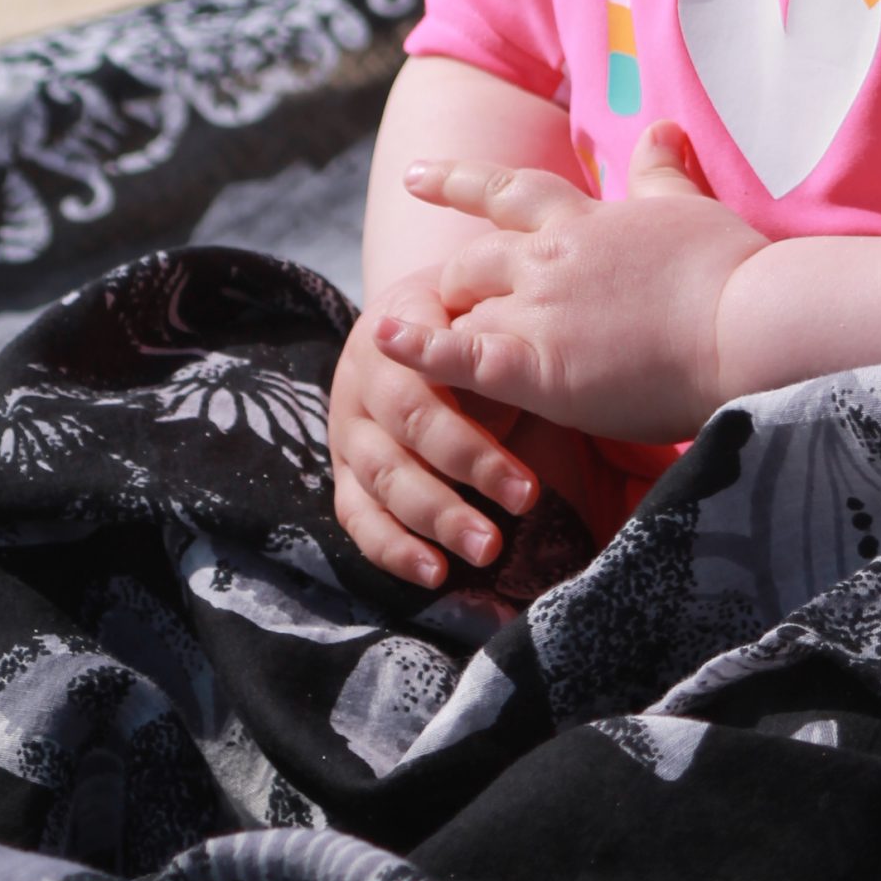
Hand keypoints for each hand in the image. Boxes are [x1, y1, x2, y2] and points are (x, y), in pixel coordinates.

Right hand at [328, 268, 538, 587]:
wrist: (406, 313)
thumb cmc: (458, 315)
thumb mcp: (471, 306)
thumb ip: (490, 334)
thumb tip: (536, 369)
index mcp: (392, 342)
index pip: (425, 398)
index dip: (473, 448)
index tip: (528, 488)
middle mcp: (361, 387)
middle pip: (407, 440)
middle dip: (467, 482)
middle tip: (524, 512)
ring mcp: (348, 433)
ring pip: (383, 483)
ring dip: (435, 522)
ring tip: (488, 550)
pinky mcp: (344, 472)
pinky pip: (357, 517)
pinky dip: (391, 549)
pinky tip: (434, 573)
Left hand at [372, 122, 767, 441]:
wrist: (747, 321)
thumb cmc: (730, 269)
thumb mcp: (692, 206)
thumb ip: (664, 171)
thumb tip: (660, 128)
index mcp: (586, 222)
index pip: (510, 192)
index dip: (460, 181)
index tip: (418, 174)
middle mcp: (551, 259)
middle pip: (473, 260)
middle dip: (456, 282)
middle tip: (443, 304)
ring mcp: (542, 312)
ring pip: (468, 311)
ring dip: (455, 330)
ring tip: (434, 354)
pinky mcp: (542, 367)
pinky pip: (464, 356)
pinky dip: (420, 350)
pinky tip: (383, 342)